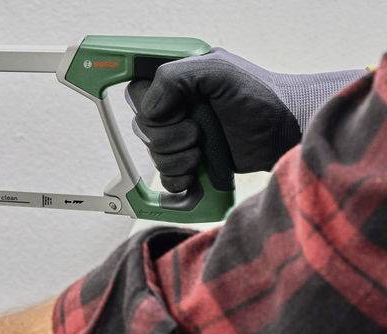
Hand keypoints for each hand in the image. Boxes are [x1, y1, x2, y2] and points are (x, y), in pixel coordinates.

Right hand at [125, 48, 363, 191]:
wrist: (288, 134)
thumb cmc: (264, 97)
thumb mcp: (219, 71)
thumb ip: (176, 77)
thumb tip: (150, 103)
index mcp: (179, 79)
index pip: (137, 86)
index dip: (137, 96)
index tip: (130, 97)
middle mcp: (177, 106)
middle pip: (142, 125)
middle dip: (167, 134)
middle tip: (195, 130)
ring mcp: (184, 135)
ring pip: (153, 154)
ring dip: (178, 157)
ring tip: (204, 149)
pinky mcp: (192, 163)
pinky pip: (165, 178)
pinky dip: (179, 179)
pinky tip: (198, 171)